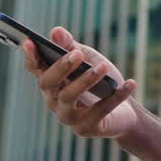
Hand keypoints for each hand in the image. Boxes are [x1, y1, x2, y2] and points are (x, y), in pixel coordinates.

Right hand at [23, 26, 137, 140]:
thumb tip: (55, 31)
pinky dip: (116, 96)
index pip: (35, 69)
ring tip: (104, 67)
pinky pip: (99, 111)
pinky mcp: (85, 128)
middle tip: (78, 54)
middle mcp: (54, 100)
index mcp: (52, 82)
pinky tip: (130, 83)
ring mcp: (68, 117)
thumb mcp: (88, 58)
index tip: (29, 42)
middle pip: (48, 84)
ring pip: (68, 97)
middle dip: (61, 67)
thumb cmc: (102, 81)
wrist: (124, 110)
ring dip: (86, 80)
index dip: (30, 56)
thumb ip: (71, 46)